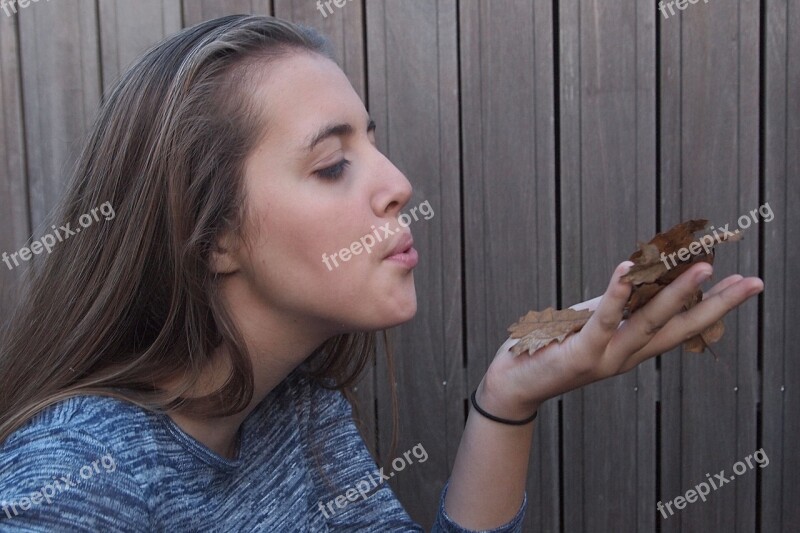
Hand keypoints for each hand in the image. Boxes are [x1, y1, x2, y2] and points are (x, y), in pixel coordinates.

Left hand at [476, 261, 763, 420]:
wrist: (512, 383)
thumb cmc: (549, 349)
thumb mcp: (588, 325)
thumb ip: (615, 307)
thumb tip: (640, 277)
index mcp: (631, 350)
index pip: (680, 325)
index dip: (713, 306)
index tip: (744, 284)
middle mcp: (626, 357)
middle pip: (679, 327)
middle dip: (718, 304)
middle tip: (753, 282)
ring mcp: (605, 357)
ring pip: (647, 321)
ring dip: (676, 293)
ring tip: (704, 267)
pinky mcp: (579, 353)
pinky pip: (602, 320)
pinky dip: (616, 294)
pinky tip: (628, 269)